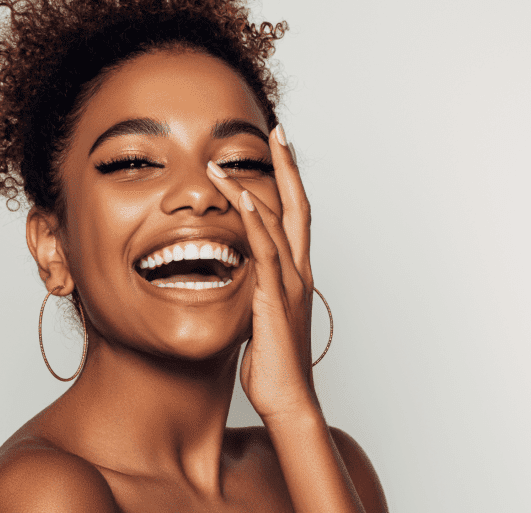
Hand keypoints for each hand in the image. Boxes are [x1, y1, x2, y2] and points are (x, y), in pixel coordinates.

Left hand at [206, 124, 319, 423]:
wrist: (288, 399)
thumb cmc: (272, 366)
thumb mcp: (259, 319)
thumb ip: (253, 294)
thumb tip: (235, 281)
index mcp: (296, 275)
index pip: (295, 218)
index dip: (288, 183)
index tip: (277, 152)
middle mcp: (299, 272)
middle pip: (298, 207)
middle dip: (287, 167)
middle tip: (277, 132)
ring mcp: (290, 284)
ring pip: (279, 223)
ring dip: (256, 185)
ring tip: (231, 158)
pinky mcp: (275, 299)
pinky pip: (266, 252)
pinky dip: (256, 222)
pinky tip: (244, 198)